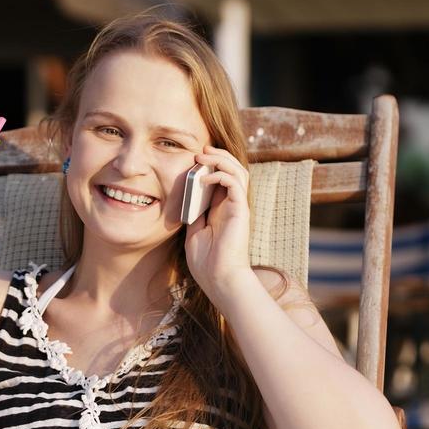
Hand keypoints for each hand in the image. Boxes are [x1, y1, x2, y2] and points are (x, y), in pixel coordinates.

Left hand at [184, 145, 250, 304]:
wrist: (218, 278)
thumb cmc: (206, 262)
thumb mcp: (194, 232)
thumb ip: (194, 214)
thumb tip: (187, 198)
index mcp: (222, 209)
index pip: (222, 178)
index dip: (211, 165)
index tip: (195, 158)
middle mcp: (233, 205)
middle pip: (233, 169)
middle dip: (218, 156)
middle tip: (200, 150)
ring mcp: (238, 206)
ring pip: (237, 171)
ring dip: (220, 160)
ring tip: (203, 156)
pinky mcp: (240, 210)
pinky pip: (234, 183)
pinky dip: (220, 175)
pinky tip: (204, 179)